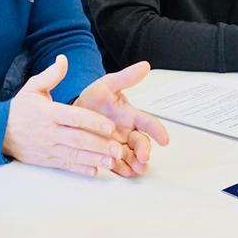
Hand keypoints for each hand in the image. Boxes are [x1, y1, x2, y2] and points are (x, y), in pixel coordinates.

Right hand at [4, 55, 127, 176]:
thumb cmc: (20, 108)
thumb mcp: (33, 87)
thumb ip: (51, 75)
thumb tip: (63, 59)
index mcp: (49, 113)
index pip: (74, 117)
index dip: (93, 122)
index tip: (110, 126)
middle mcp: (49, 132)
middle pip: (78, 139)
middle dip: (99, 145)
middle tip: (118, 148)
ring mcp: (48, 148)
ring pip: (74, 155)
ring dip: (94, 159)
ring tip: (112, 161)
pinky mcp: (46, 160)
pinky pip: (66, 165)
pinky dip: (80, 169)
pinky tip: (95, 171)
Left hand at [74, 61, 170, 176]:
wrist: (74, 114)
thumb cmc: (93, 99)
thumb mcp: (107, 85)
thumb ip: (126, 78)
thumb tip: (144, 66)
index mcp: (130, 115)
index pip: (148, 122)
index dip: (157, 130)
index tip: (164, 139)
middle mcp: (127, 132)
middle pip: (141, 142)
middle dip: (144, 151)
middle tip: (144, 157)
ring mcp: (118, 145)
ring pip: (132, 156)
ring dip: (136, 163)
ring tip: (136, 168)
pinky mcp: (107, 155)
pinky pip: (117, 164)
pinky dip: (122, 169)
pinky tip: (124, 171)